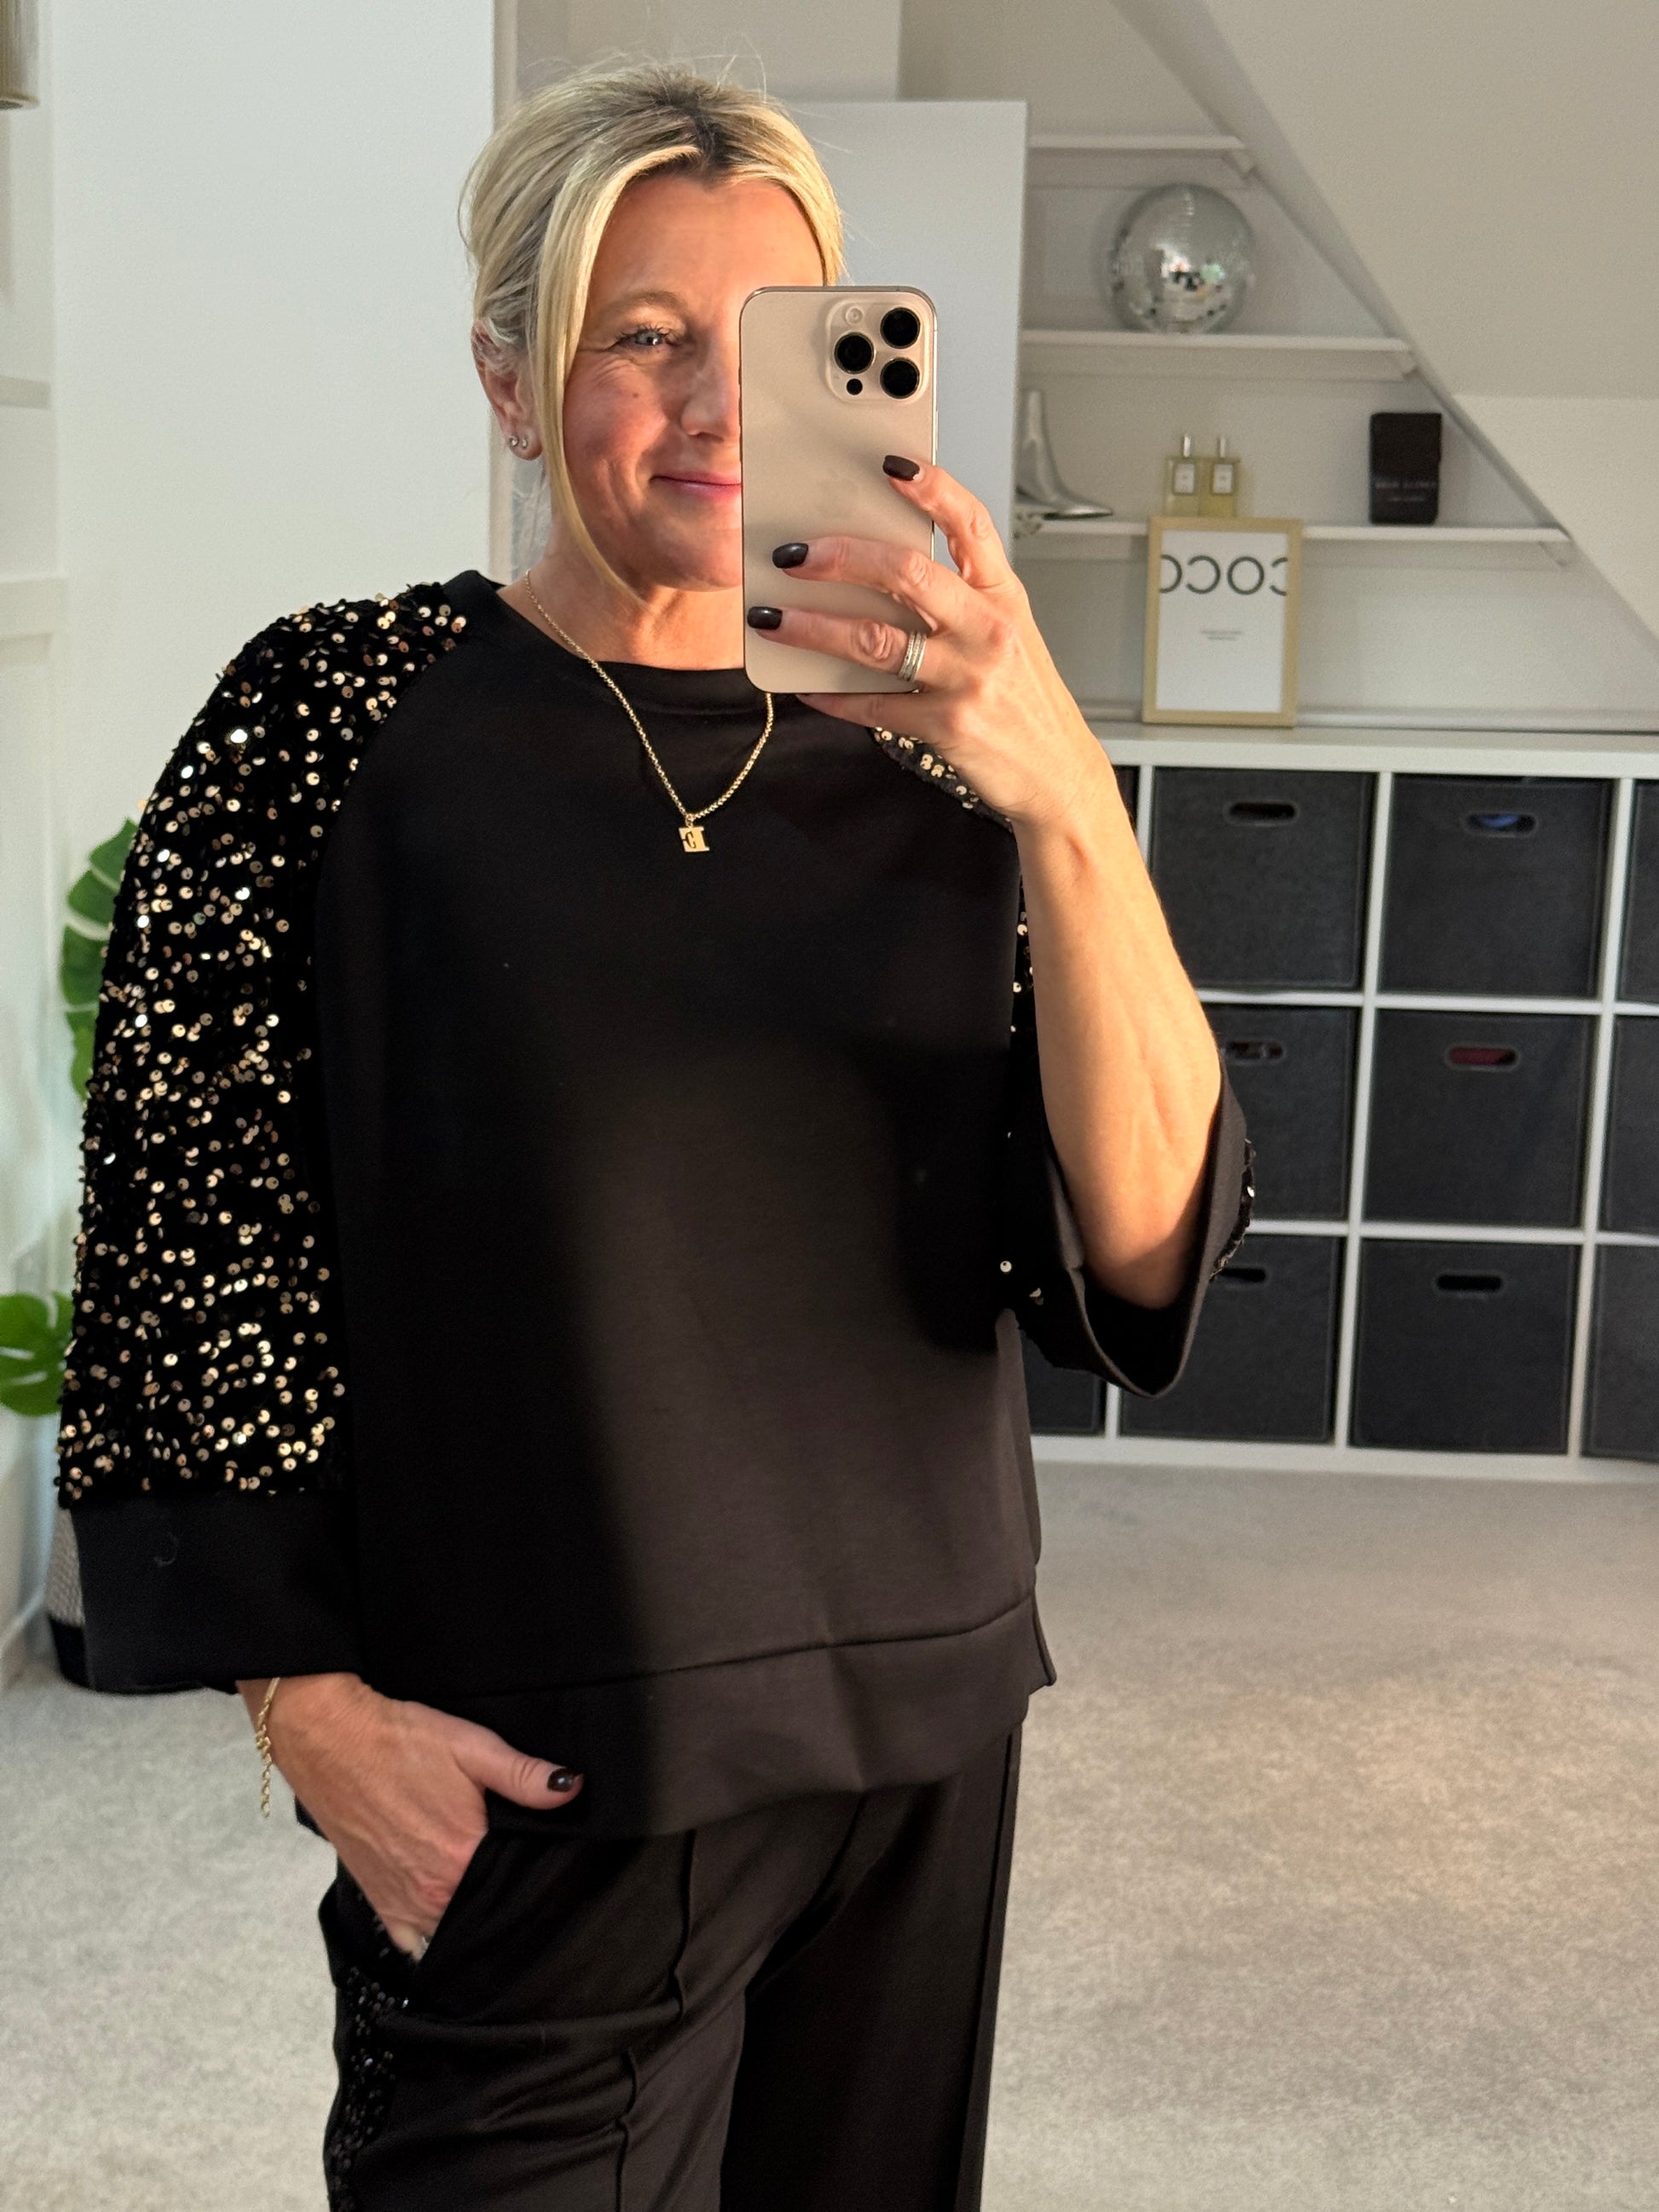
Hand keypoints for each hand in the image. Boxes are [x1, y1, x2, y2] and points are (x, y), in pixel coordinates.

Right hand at [238, 1673, 582, 1957]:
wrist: (330, 1740)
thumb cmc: (400, 1740)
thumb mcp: (472, 1746)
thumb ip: (524, 1775)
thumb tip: (573, 1789)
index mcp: (462, 1857)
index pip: (517, 1887)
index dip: (538, 1876)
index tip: (551, 1869)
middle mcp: (433, 1892)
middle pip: (485, 1911)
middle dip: (506, 1898)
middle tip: (521, 1876)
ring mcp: (402, 1904)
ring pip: (452, 1928)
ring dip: (471, 1916)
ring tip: (488, 1890)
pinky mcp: (378, 1901)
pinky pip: (413, 1940)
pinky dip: (430, 1935)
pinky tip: (447, 1915)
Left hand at [750, 456, 1112, 832]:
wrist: (1056, 772)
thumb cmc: (1023, 698)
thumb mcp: (1005, 634)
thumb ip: (955, 599)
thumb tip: (871, 570)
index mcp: (1002, 596)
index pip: (970, 524)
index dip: (931, 488)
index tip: (888, 463)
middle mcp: (988, 630)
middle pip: (906, 573)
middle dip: (840, 557)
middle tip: (793, 554)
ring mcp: (967, 678)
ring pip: (875, 640)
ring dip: (812, 626)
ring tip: (771, 618)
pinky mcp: (946, 726)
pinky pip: (872, 705)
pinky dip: (829, 695)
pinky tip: (804, 684)